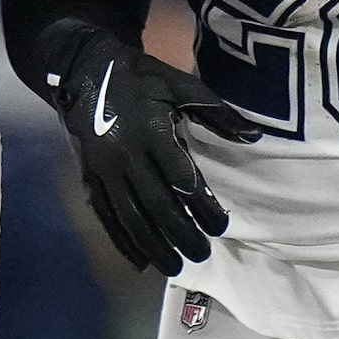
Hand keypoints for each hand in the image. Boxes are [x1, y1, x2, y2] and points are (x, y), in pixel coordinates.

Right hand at [54, 34, 263, 278]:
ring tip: (174, 268)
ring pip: (130, 218)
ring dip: (153, 246)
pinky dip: (123, 241)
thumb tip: (254, 136)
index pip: (182, 179)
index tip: (220, 226)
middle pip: (156, 206)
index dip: (202, 206)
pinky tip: (140, 261)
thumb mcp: (181, 85)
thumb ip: (217, 113)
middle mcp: (126, 157)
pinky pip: (107, 217)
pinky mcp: (89, 179)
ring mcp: (104, 171)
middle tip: (202, 255)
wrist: (84, 70)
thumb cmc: (139, 79)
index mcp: (152, 132)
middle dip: (181, 234)